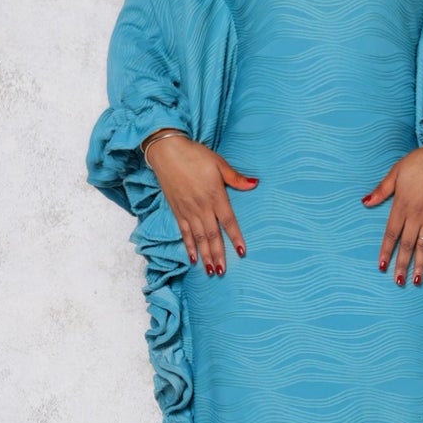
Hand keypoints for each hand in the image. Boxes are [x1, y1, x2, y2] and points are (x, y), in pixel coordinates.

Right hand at [144, 133, 257, 275]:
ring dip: (205, 255)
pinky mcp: (176, 210)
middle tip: (223, 272)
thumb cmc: (195, 155)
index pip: (228, 221)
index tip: (242, 252)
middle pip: (212, 235)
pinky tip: (193, 258)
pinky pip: (184, 232)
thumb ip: (236, 178)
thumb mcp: (219, 163)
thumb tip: (255, 184)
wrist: (167, 151)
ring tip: (211, 271)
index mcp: (215, 195)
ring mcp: (188, 210)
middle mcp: (201, 207)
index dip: (235, 237)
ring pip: (198, 237)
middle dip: (218, 254)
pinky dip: (189, 246)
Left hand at [361, 122, 422, 284]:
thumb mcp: (396, 172)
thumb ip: (381, 190)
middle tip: (397, 281)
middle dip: (401, 264)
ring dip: (418, 265)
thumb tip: (365, 202)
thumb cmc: (420, 161)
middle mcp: (416, 214)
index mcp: (402, 204)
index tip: (382, 266)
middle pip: (406, 244)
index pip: (391, 233)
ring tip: (414, 281)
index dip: (386, 251)